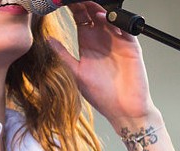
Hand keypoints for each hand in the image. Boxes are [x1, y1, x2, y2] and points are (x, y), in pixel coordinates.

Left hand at [48, 2, 160, 127]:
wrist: (123, 110)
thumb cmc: (102, 96)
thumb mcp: (76, 73)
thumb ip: (63, 55)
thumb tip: (48, 40)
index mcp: (88, 45)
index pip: (80, 19)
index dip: (73, 9)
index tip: (63, 3)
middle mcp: (103, 41)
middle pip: (94, 14)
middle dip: (86, 5)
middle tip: (77, 0)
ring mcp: (117, 42)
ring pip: (109, 19)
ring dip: (100, 11)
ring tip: (89, 5)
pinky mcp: (131, 47)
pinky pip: (125, 30)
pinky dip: (117, 23)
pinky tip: (106, 20)